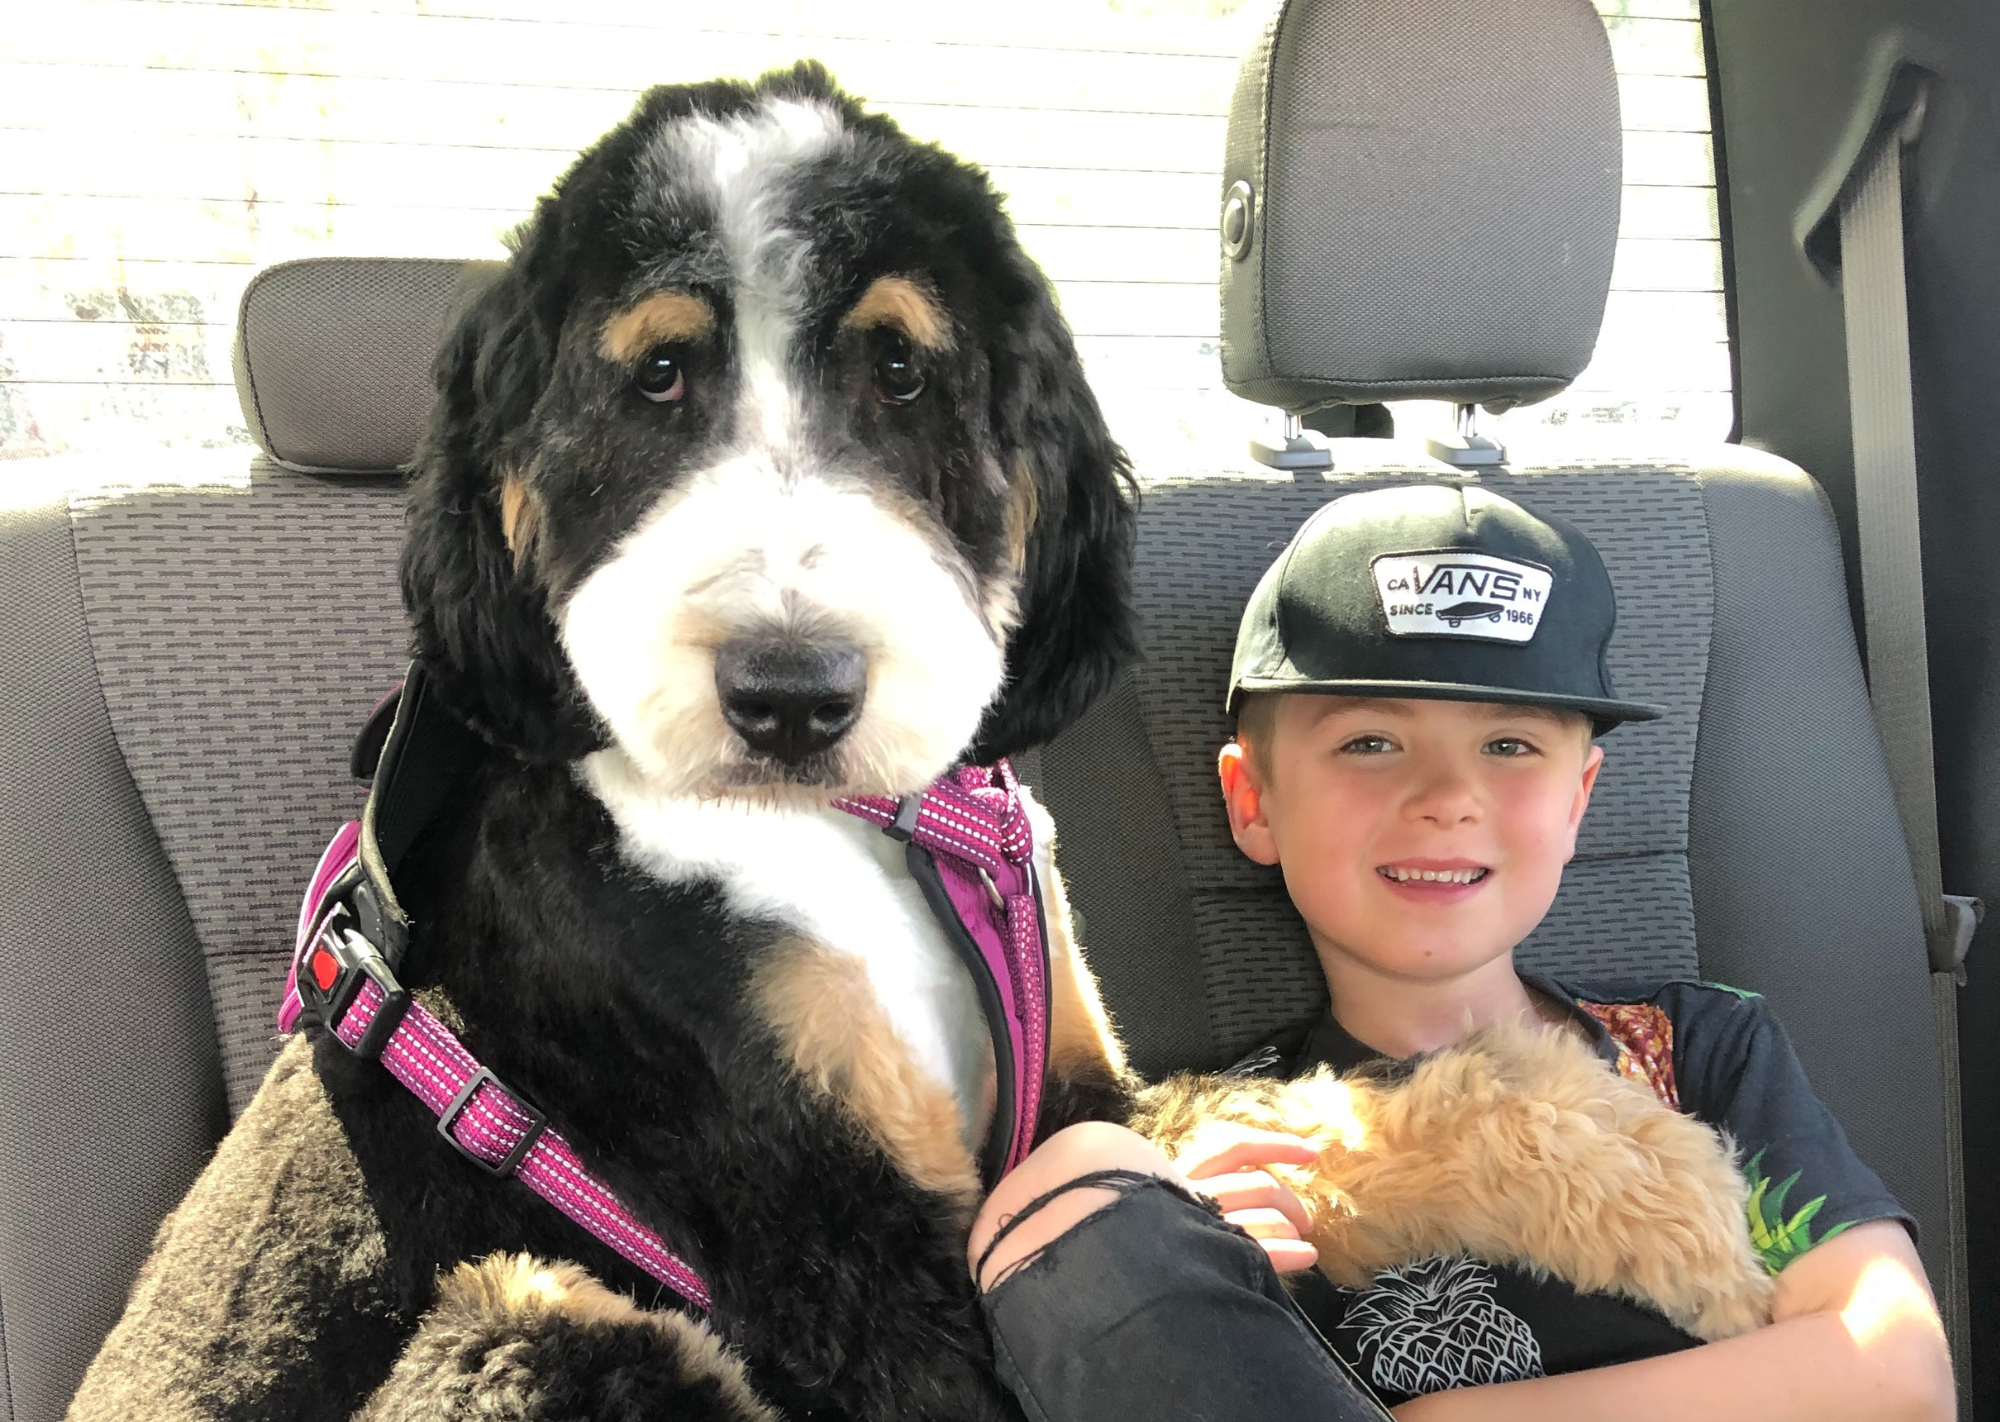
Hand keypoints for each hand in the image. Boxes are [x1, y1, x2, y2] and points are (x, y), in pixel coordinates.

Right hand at [1172, 1126, 1320, 1273]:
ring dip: (1292, 1228)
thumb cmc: (1167, 1235)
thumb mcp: (1182, 1196)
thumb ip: (1216, 1179)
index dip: (1276, 1145)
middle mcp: (1191, 1195)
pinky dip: (1293, 1252)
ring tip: (1300, 1239)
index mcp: (1184, 1172)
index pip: (1235, 1146)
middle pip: (1260, 1184)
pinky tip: (1306, 1255)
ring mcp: (1203, 1231)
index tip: (1310, 1153)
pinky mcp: (1214, 1265)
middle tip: (1304, 1220)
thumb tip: (1263, 1169)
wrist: (1141, 1286)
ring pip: (1266, 1218)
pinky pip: (1266, 1253)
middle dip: (1291, 1201)